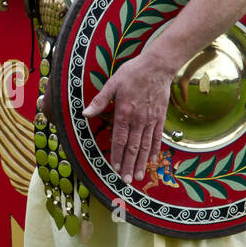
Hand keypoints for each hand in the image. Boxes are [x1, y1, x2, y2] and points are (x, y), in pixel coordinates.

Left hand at [83, 49, 171, 183]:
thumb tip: (85, 113)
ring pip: (145, 146)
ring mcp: (151, 120)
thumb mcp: (112, 83)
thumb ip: (100, 100)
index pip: (119, 139)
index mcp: (125, 112)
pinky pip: (157, 137)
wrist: (158, 66)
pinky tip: (152, 161)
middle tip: (126, 181)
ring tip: (138, 177)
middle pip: (133, 147)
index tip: (114, 169)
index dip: (116, 155)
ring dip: (141, 163)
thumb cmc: (133, 72)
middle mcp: (138, 120)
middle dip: (129, 165)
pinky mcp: (160, 117)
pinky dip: (155, 150)